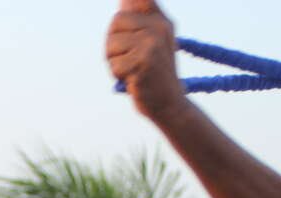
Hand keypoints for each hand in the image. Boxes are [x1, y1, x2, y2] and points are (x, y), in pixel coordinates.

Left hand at [105, 0, 184, 120]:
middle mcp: (158, 29)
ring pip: (111, 45)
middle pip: (116, 21)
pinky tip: (133, 80)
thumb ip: (140, 19)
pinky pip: (114, 65)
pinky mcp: (142, 64)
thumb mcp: (153, 42)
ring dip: (115, 62)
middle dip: (114, 43)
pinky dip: (118, 76)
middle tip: (128, 58)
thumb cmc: (155, 73)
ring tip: (132, 70)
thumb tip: (123, 0)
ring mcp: (151, 46)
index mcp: (161, 21)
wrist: (169, 104)